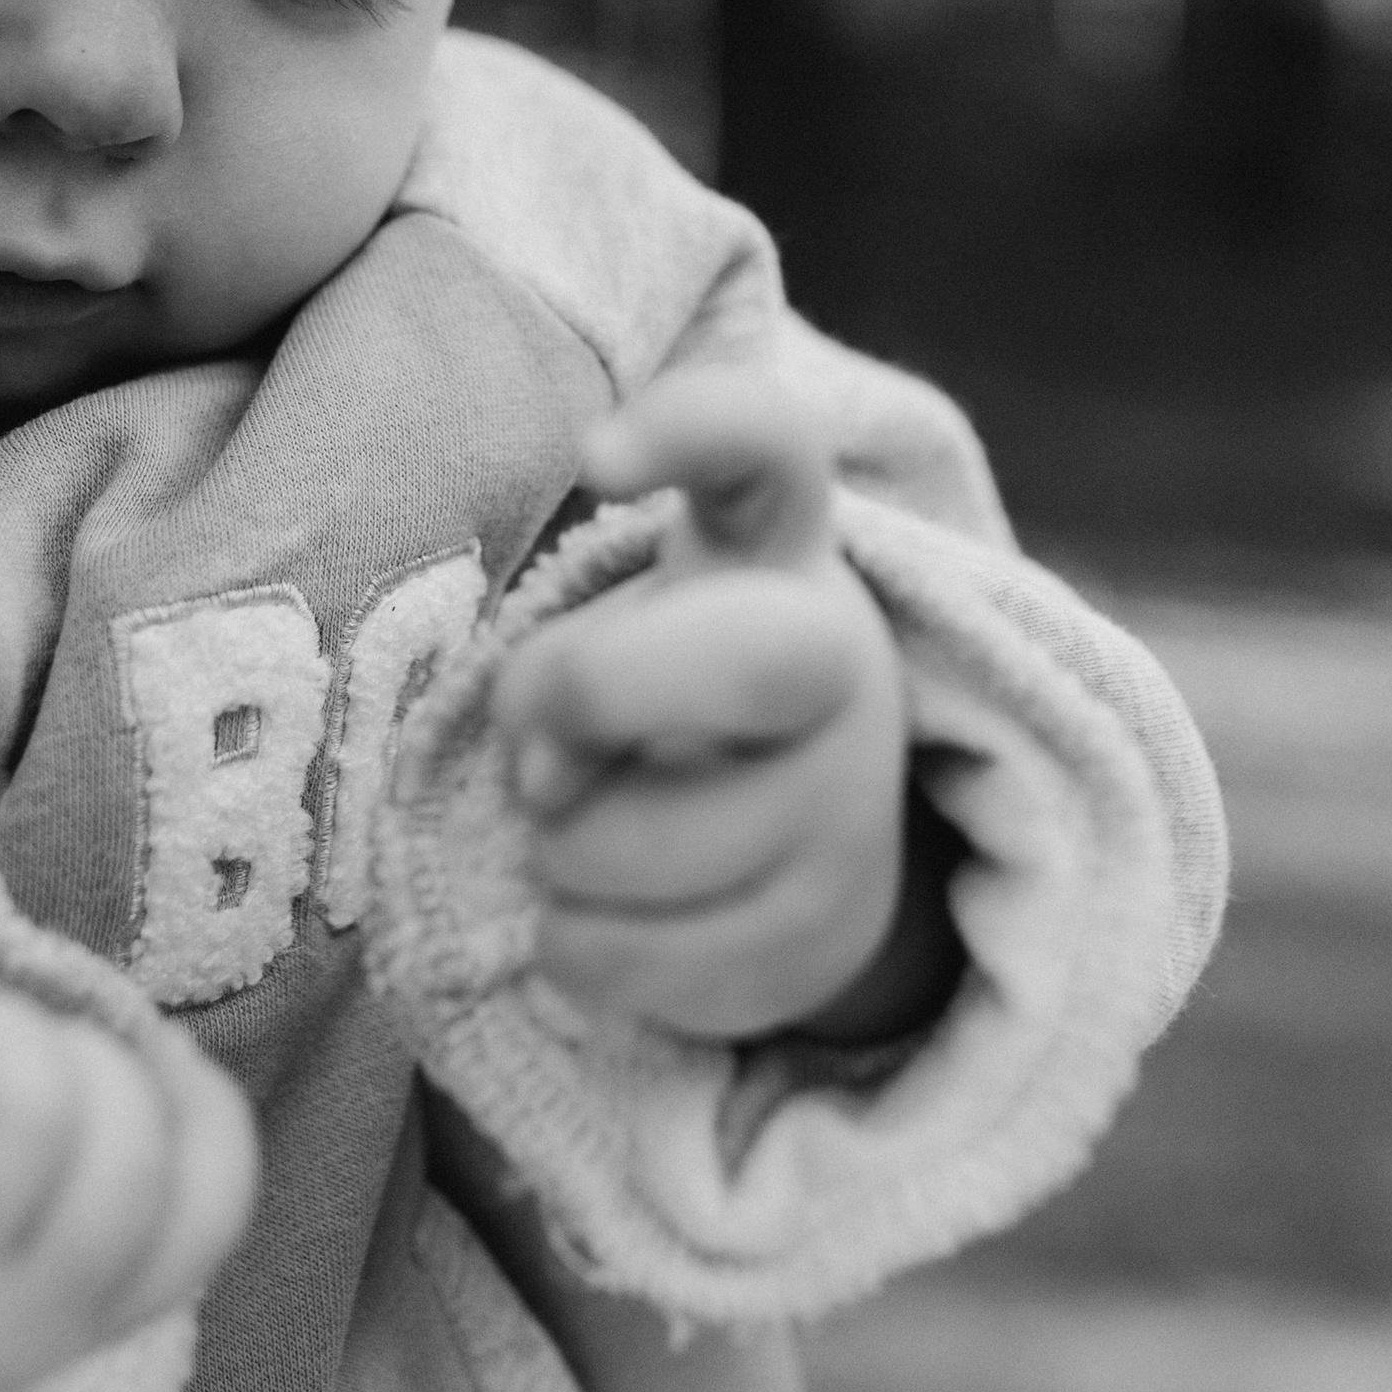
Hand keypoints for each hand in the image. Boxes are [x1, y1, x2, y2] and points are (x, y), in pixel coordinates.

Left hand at [491, 371, 913, 1045]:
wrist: (802, 839)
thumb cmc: (667, 692)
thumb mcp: (625, 630)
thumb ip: (568, 671)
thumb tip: (551, 784)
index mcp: (775, 548)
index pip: (767, 448)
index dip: (690, 430)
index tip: (596, 453)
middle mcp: (841, 662)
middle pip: (746, 662)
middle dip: (597, 695)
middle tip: (539, 754)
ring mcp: (852, 802)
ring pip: (652, 845)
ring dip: (560, 850)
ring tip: (580, 833)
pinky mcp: (830, 930)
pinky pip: (647, 960)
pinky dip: (578, 944)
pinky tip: (602, 914)